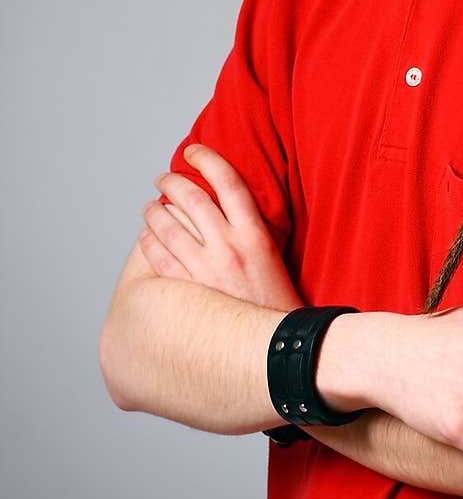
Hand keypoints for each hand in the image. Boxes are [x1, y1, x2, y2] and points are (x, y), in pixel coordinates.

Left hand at [139, 143, 300, 312]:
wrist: (279, 347)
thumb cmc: (278, 303)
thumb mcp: (275, 257)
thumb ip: (253, 231)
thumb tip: (230, 209)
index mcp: (256, 234)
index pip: (229, 181)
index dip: (208, 159)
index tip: (194, 151)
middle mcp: (230, 246)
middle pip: (193, 199)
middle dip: (172, 183)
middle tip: (163, 179)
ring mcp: (208, 269)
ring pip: (169, 227)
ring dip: (154, 211)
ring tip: (149, 206)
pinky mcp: (190, 291)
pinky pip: (160, 257)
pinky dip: (149, 241)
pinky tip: (146, 236)